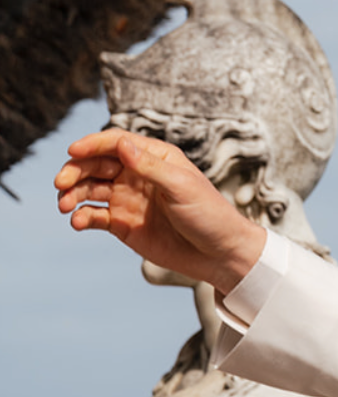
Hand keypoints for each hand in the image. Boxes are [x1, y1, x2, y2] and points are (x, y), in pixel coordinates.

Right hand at [54, 129, 265, 294]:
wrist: (218, 254)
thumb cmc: (209, 214)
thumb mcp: (182, 187)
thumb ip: (150, 167)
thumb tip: (122, 144)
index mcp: (154, 157)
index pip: (116, 143)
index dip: (92, 144)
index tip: (73, 151)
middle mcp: (137, 174)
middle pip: (96, 165)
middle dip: (75, 170)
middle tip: (61, 184)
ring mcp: (127, 199)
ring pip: (90, 189)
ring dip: (73, 194)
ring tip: (64, 205)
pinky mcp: (122, 224)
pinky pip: (94, 216)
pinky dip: (81, 217)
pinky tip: (77, 222)